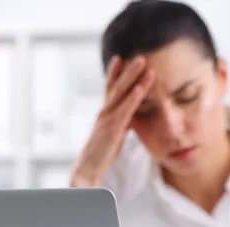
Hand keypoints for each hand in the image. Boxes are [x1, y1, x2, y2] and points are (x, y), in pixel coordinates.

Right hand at [70, 55, 154, 186]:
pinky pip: (124, 111)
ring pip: (120, 94)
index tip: (120, 58)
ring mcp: (107, 120)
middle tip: (138, 54)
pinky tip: (140, 87)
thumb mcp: (113, 135)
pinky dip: (132, 98)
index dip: (115, 74)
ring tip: (142, 62)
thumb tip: (129, 119)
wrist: (87, 170)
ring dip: (132, 77)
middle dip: (127, 70)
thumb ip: (120, 124)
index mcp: (105, 114)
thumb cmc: (100, 154)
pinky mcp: (112, 130)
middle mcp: (104, 113)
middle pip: (116, 86)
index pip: (110, 90)